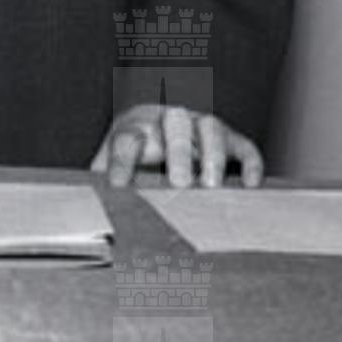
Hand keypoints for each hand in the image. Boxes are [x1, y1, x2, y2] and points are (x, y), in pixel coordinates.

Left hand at [92, 104, 262, 188]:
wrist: (157, 153)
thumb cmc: (131, 172)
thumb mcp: (112, 178)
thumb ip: (102, 193)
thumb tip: (91, 220)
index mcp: (134, 128)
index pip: (127, 137)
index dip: (122, 160)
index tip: (119, 185)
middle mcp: (169, 121)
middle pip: (174, 122)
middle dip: (178, 151)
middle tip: (180, 183)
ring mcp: (200, 128)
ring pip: (211, 126)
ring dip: (212, 154)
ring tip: (211, 187)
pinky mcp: (228, 143)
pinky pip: (243, 146)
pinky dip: (250, 162)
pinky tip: (250, 185)